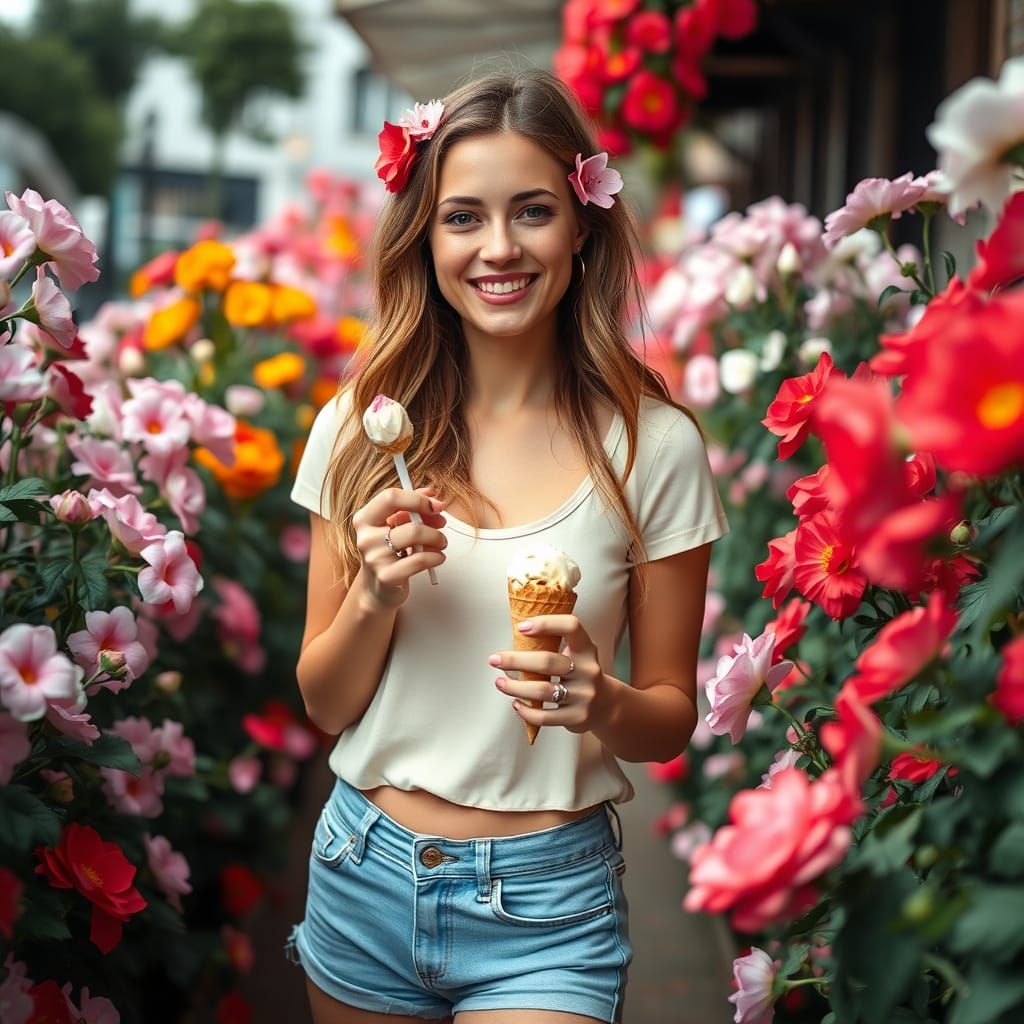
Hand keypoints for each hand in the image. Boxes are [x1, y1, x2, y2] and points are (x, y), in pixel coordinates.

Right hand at [352, 486, 446, 609]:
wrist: (378, 589)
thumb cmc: (389, 553)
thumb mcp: (395, 526)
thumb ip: (411, 506)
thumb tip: (432, 494)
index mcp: (365, 519)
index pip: (390, 497)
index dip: (418, 499)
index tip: (435, 505)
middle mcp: (366, 537)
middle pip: (409, 519)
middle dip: (433, 522)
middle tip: (442, 525)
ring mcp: (375, 558)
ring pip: (416, 536)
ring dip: (437, 538)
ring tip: (441, 543)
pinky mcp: (387, 576)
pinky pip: (421, 560)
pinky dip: (436, 557)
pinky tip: (438, 557)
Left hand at [488, 614, 616, 734]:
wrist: (606, 705)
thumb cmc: (580, 674)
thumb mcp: (577, 655)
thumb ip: (554, 646)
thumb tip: (515, 638)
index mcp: (586, 649)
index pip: (571, 627)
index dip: (546, 623)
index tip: (521, 627)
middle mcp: (588, 670)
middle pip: (547, 661)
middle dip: (516, 660)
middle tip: (494, 659)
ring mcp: (584, 695)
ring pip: (542, 690)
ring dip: (515, 687)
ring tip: (500, 683)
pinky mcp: (577, 717)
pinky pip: (545, 716)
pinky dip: (526, 711)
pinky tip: (516, 704)